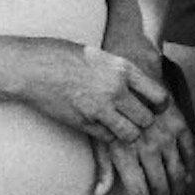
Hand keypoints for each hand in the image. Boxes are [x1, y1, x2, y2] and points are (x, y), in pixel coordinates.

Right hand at [16, 40, 167, 144]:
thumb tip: (140, 84)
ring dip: (128, 133)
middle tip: (135, 120)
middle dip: (143, 122)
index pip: (159, 95)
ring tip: (119, 126)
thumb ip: (121, 72)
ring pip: (131, 134)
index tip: (155, 108)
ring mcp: (100, 108)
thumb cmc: (64, 56)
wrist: (34, 67)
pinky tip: (99, 125)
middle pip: (147, 119)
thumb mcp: (101, 56)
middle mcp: (116, 89)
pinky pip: (108, 138)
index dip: (160, 106)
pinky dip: (107, 136)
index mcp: (123, 68)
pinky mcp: (85, 123)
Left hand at [91, 102, 194, 194]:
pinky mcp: (178, 124)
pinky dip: (190, 171)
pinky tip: (188, 183)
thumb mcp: (97, 133)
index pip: (138, 192)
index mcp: (124, 150)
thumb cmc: (107, 104)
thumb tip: (98, 194)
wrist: (128, 66)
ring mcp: (164, 134)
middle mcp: (146, 144)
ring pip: (177, 174)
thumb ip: (103, 165)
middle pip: (160, 187)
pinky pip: (189, 153)